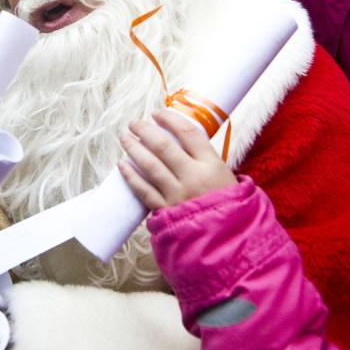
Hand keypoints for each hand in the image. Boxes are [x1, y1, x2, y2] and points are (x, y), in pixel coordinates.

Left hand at [118, 109, 236, 210]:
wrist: (227, 236)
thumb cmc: (226, 202)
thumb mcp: (224, 174)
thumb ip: (204, 156)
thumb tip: (182, 137)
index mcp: (211, 164)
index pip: (188, 132)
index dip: (170, 119)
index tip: (157, 113)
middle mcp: (193, 176)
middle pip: (164, 146)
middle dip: (145, 131)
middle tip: (134, 123)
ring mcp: (178, 194)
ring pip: (150, 165)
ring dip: (134, 149)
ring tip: (125, 138)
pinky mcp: (166, 210)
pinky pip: (144, 190)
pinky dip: (131, 176)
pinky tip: (122, 165)